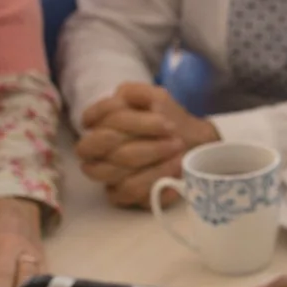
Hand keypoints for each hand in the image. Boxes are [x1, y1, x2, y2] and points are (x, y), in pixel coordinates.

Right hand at [76, 82, 220, 206]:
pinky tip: (175, 175)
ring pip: (113, 172)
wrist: (193, 145)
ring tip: (179, 153)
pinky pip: (128, 192)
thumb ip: (136, 92)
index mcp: (101, 123)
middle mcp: (97, 150)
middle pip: (93, 147)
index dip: (129, 120)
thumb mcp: (157, 98)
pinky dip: (154, 182)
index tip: (167, 121)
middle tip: (173, 138)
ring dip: (151, 161)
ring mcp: (106, 173)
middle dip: (136, 141)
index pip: (94, 119)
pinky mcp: (120, 195)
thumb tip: (119, 96)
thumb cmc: (169, 120)